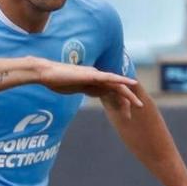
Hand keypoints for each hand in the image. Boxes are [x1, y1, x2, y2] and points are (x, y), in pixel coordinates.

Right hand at [30, 59, 145, 111]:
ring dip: (129, 94)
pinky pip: (109, 77)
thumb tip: (88, 92)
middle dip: (129, 99)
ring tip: (139, 104)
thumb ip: (82, 89)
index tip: (127, 112)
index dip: (120, 101)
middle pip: (117, 88)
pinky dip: (121, 80)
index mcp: (93, 82)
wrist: (46, 73)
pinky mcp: (92, 74)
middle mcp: (96, 76)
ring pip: (117, 84)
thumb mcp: (72, 89)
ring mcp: (95, 75)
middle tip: (140, 109)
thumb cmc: (55, 81)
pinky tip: (131, 83)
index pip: (110, 91)